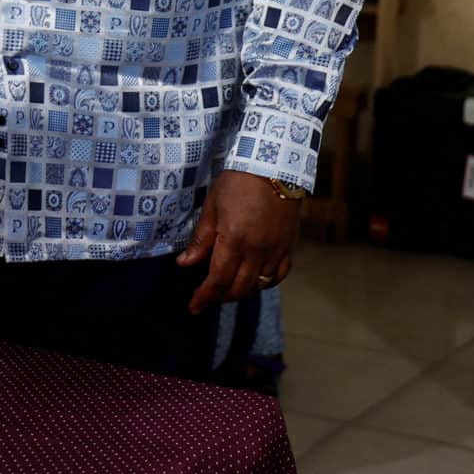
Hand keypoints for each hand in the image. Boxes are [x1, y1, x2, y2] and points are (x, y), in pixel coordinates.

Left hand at [175, 170, 300, 314]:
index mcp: (234, 240)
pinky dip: (266, 282)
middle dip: (221, 296)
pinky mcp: (288, 246)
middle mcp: (257, 250)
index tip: (194, 307)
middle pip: (239, 288)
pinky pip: (279, 275)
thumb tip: (185, 264)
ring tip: (229, 286)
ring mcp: (275, 249)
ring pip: (259, 285)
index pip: (217, 280)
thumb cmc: (238, 182)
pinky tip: (255, 279)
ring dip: (242, 291)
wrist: (274, 166)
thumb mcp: (212, 207)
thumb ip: (201, 240)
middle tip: (209, 295)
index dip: (204, 297)